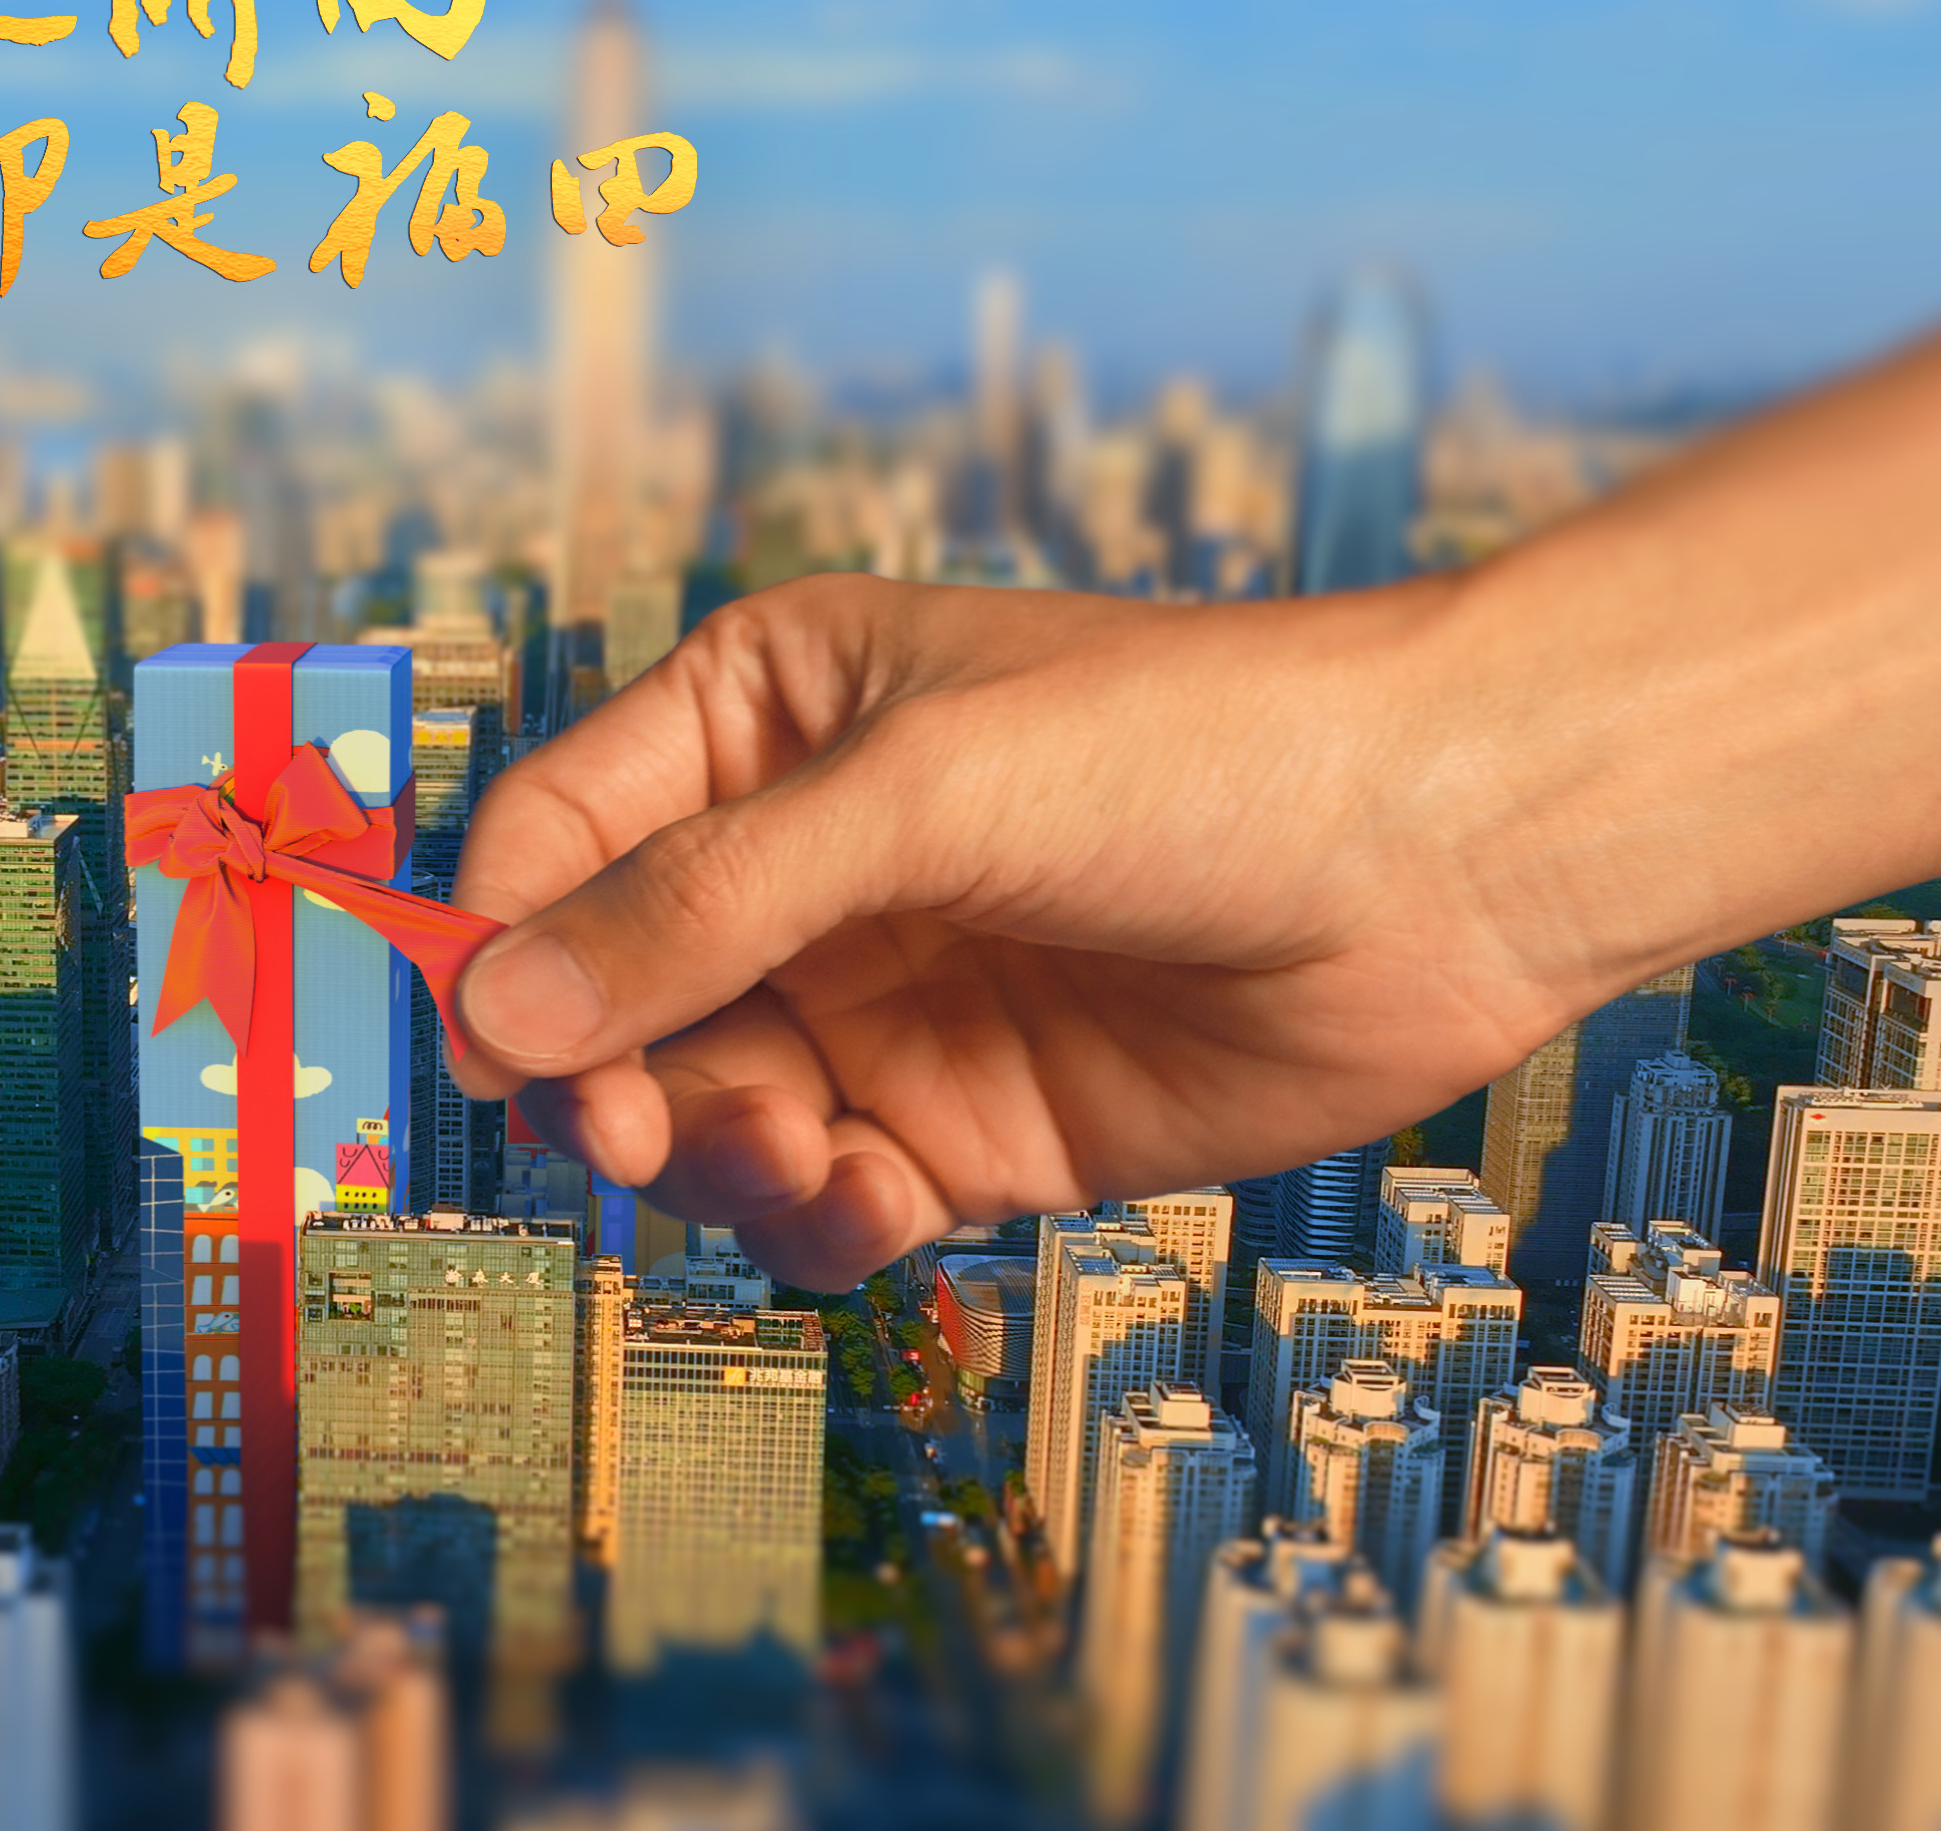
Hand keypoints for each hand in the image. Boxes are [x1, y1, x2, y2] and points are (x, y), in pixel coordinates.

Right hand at [447, 572, 1588, 1288]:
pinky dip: (814, 1222)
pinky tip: (866, 1204)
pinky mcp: (961, 1127)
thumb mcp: (923, 791)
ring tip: (796, 1160)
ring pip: (704, 1115)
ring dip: (715, 1157)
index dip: (503, 937)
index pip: (558, 833)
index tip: (492, 1038)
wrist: (1447, 859)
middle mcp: (802, 865)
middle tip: (627, 1125)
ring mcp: (879, 1001)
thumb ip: (705, 902)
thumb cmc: (1201, 748)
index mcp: (763, 718)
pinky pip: (819, 1199)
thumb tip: (502, 1008)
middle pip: (609, 1000)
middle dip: (607, 1072)